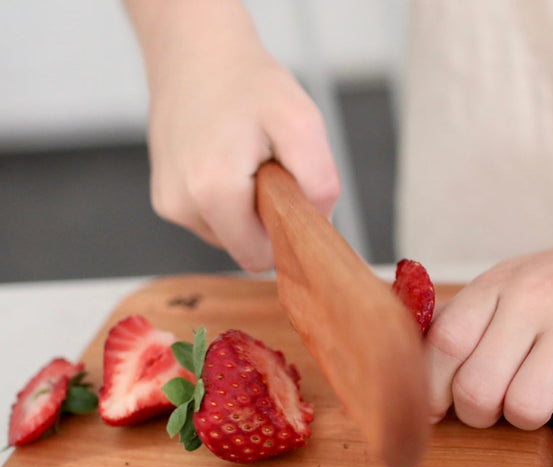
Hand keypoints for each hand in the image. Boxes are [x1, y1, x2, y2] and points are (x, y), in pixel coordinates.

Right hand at [128, 0, 339, 271]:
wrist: (196, 52)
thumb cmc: (248, 84)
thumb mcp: (302, 123)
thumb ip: (319, 183)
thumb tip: (318, 226)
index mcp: (212, 193)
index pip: (260, 257)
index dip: (284, 235)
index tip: (289, 197)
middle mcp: (182, 205)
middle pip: (244, 250)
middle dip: (265, 220)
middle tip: (268, 171)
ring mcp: (169, 204)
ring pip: (228, 236)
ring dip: (246, 208)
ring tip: (244, 160)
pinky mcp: (164, 199)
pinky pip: (210, 220)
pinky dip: (226, 200)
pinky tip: (225, 162)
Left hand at [425, 202, 552, 435]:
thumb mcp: (513, 283)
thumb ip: (468, 321)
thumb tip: (419, 372)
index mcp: (497, 285)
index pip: (442, 345)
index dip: (430, 388)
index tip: (436, 410)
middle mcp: (532, 300)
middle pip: (476, 390)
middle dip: (482, 414)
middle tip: (503, 403)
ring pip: (525, 410)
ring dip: (534, 418)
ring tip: (552, 392)